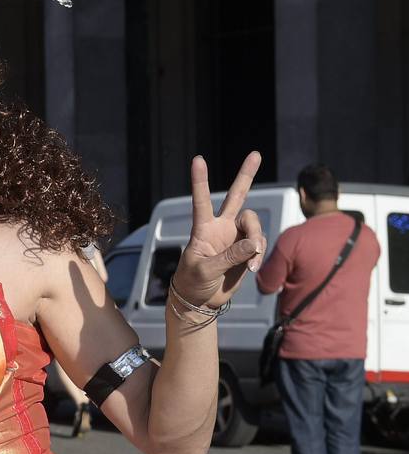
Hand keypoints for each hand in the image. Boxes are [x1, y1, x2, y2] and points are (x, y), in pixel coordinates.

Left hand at [174, 152, 267, 308]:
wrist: (201, 300)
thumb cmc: (194, 283)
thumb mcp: (207, 270)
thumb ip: (231, 256)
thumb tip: (255, 243)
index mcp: (203, 229)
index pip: (201, 201)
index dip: (200, 181)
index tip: (197, 159)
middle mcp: (221, 227)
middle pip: (237, 196)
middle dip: (246, 175)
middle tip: (255, 153)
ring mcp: (235, 237)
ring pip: (254, 225)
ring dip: (257, 242)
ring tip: (251, 263)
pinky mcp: (246, 249)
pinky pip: (259, 245)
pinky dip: (258, 256)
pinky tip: (252, 269)